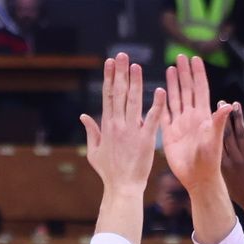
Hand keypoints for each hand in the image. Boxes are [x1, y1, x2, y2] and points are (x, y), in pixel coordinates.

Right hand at [81, 53, 164, 196]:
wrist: (122, 188)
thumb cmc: (108, 172)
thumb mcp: (94, 152)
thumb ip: (91, 132)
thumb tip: (83, 116)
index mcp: (107, 126)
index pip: (108, 96)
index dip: (109, 77)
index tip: (110, 62)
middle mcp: (118, 125)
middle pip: (119, 93)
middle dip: (120, 73)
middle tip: (122, 55)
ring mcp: (132, 131)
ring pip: (134, 101)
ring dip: (135, 82)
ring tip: (136, 65)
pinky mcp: (146, 139)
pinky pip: (152, 119)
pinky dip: (156, 104)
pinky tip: (160, 89)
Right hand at [160, 54, 236, 194]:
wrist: (198, 178)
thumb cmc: (210, 160)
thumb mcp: (215, 138)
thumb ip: (219, 121)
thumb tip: (228, 104)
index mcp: (203, 115)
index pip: (200, 89)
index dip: (197, 73)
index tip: (194, 58)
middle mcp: (192, 117)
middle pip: (187, 90)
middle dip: (184, 73)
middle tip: (180, 56)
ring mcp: (180, 125)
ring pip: (176, 99)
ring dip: (173, 84)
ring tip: (171, 68)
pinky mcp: (170, 135)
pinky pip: (163, 115)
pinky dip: (161, 103)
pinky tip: (158, 91)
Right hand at [220, 107, 243, 211]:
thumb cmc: (243, 196)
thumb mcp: (227, 182)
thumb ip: (222, 168)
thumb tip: (216, 158)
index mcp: (222, 166)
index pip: (215, 143)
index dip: (212, 127)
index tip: (209, 114)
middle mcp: (233, 160)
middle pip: (226, 135)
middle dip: (222, 117)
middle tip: (220, 101)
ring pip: (240, 134)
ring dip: (237, 117)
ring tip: (235, 103)